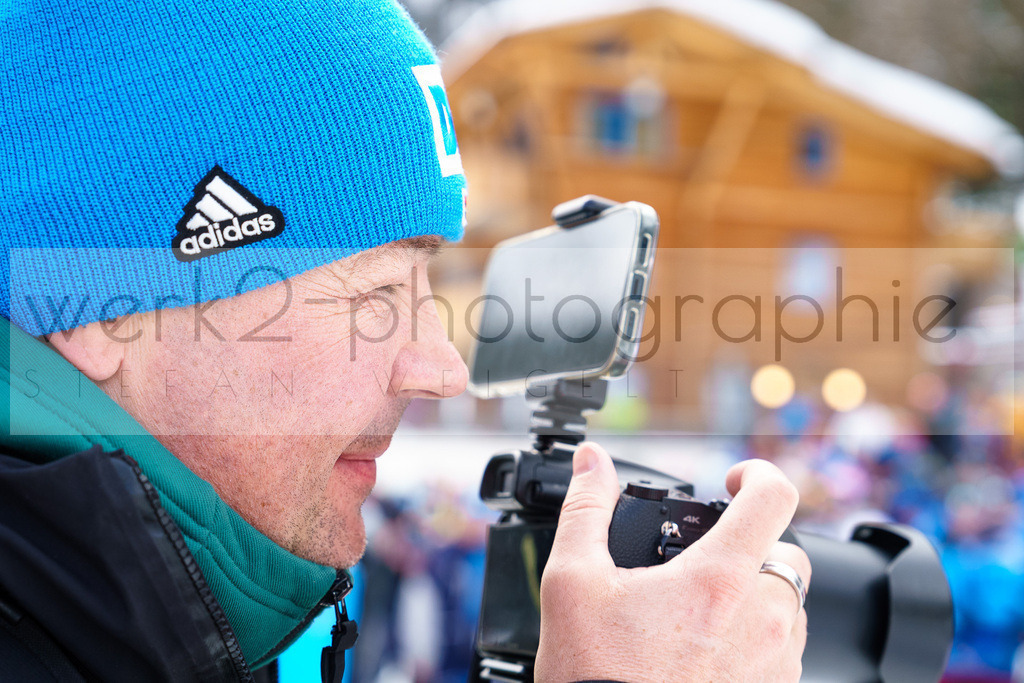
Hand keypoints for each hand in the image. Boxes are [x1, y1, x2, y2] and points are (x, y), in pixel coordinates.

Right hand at [535, 442, 810, 682]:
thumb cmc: (595, 676)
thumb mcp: (572, 582)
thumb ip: (586, 509)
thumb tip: (591, 461)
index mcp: (719, 579)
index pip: (775, 497)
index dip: (756, 475)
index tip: (732, 482)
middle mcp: (763, 620)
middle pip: (786, 553)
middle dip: (750, 546)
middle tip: (702, 561)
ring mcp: (775, 663)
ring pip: (788, 605)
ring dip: (754, 595)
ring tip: (697, 613)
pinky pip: (783, 652)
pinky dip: (754, 639)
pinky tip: (705, 651)